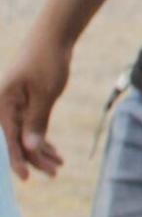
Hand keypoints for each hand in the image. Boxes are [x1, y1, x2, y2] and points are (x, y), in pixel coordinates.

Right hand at [0, 32, 71, 179]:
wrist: (52, 38)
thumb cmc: (48, 62)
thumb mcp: (46, 93)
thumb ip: (36, 121)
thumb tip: (28, 148)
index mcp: (2, 103)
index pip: (7, 138)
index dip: (17, 159)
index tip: (25, 178)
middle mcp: (4, 105)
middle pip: (15, 139)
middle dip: (34, 158)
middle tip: (55, 172)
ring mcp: (13, 104)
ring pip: (23, 134)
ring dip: (40, 150)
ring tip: (59, 164)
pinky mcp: (24, 103)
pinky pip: (29, 126)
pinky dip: (41, 138)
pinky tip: (55, 151)